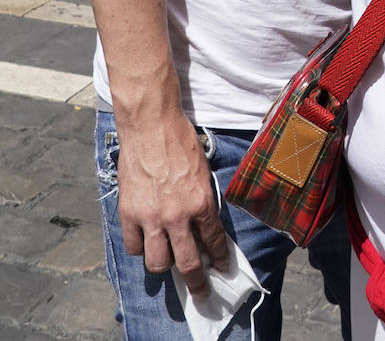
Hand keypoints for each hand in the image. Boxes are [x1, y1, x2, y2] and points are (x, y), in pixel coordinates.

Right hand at [115, 111, 229, 297]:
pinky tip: (146, 240)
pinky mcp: (130, 214)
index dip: (219, 258)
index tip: (221, 268)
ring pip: (158, 263)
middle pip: (188, 263)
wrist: (151, 126)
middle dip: (197, 282)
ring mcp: (152, 218)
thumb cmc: (180, 141)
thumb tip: (203, 223)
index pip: (214, 240)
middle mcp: (178, 215)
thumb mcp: (203, 170)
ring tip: (168, 261)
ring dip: (165, 265)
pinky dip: (140, 247)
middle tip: (201, 291)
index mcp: (202, 202)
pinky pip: (134, 247)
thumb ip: (202, 199)